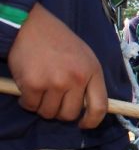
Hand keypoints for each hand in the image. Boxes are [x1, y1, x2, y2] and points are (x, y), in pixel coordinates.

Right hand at [7, 4, 106, 128]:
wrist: (31, 25)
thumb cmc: (59, 42)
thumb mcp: (85, 57)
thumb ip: (89, 80)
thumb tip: (89, 107)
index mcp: (93, 72)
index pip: (99, 107)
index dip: (92, 121)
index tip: (83, 124)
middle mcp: (76, 79)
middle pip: (69, 114)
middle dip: (60, 112)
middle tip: (54, 99)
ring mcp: (54, 82)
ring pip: (48, 113)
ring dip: (42, 106)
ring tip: (41, 89)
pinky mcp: (33, 84)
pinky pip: (30, 105)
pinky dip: (27, 100)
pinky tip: (29, 86)